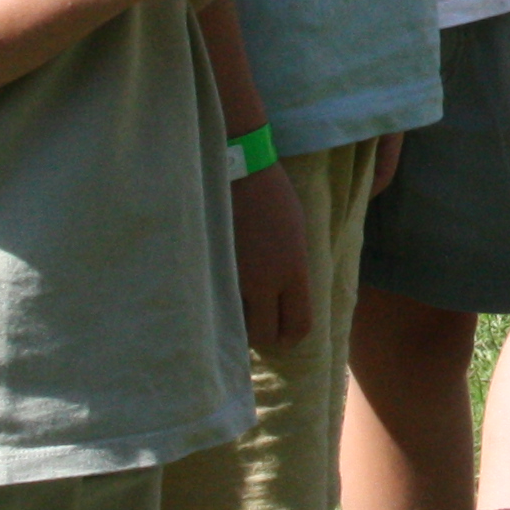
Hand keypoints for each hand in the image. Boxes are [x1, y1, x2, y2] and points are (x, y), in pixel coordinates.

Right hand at [231, 164, 310, 352]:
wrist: (241, 172)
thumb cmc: (275, 198)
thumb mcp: (298, 235)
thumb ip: (294, 270)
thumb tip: (287, 299)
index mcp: (294, 271)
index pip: (298, 326)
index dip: (291, 337)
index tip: (284, 334)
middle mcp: (265, 282)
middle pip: (265, 335)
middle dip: (263, 336)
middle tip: (258, 324)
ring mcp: (235, 278)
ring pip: (236, 324)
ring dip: (238, 321)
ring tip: (237, 308)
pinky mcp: (210, 271)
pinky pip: (216, 303)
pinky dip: (218, 305)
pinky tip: (219, 294)